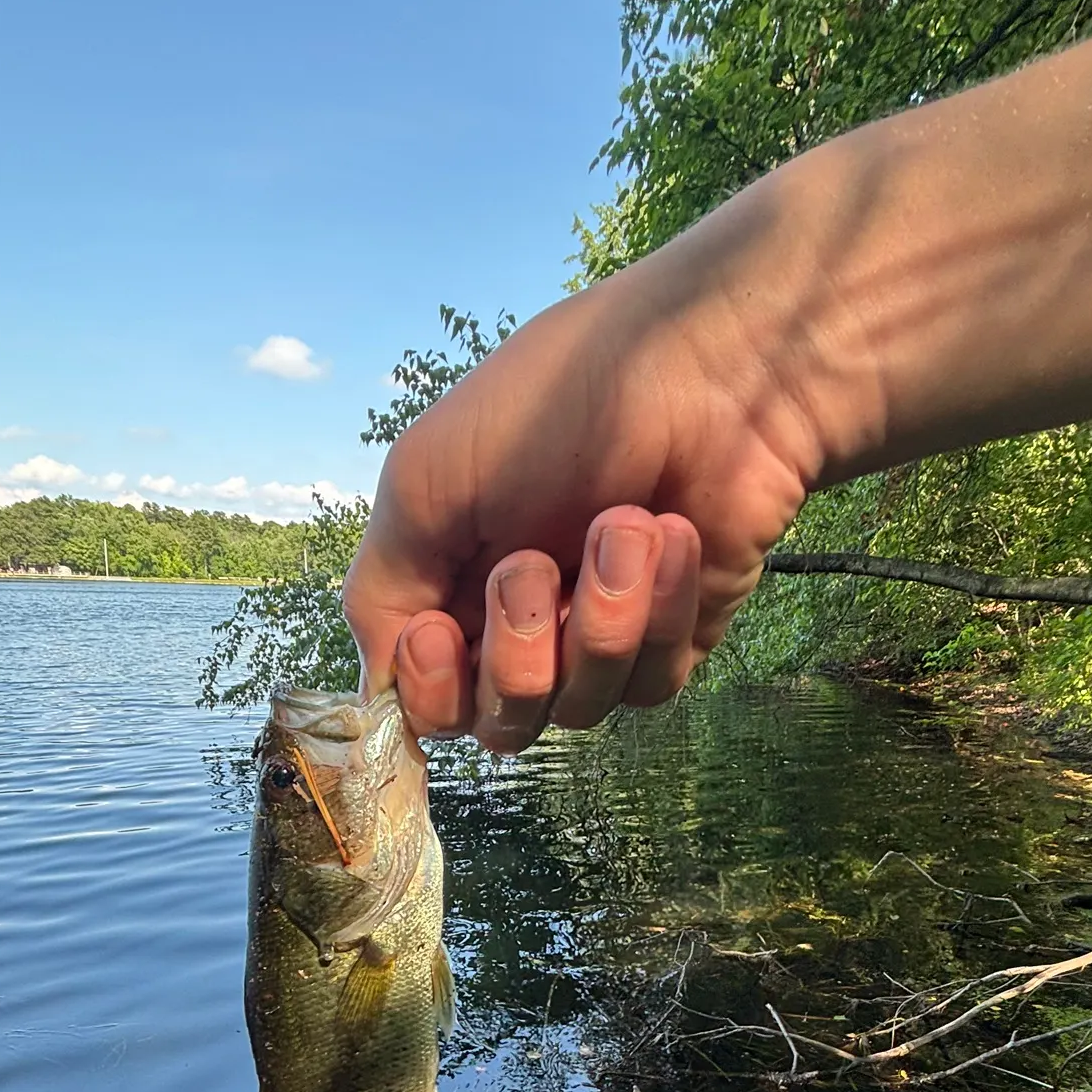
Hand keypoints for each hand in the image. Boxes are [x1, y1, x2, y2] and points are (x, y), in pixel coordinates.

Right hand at [342, 241, 842, 752]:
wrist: (711, 371)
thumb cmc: (557, 403)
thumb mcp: (425, 477)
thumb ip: (380, 593)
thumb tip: (380, 696)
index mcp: (452, 580)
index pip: (425, 700)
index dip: (430, 691)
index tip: (438, 633)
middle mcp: (524, 618)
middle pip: (499, 720)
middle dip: (517, 652)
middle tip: (537, 561)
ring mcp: (601, 632)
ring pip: (578, 709)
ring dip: (598, 619)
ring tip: (624, 523)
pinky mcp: (675, 636)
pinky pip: (649, 684)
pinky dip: (657, 611)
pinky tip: (673, 533)